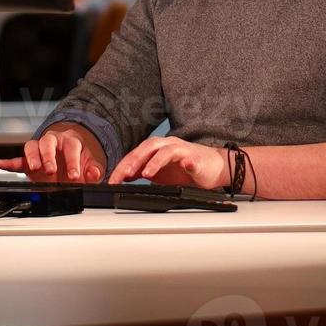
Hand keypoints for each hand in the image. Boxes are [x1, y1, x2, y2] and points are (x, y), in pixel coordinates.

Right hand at [0, 124, 105, 182]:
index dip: (73, 161)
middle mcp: (53, 142)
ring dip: (32, 157)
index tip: (74, 175)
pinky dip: (9, 162)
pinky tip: (1, 164)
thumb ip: (94, 170)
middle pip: (48, 142)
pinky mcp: (29, 161)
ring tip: (34, 168)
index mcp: (70, 141)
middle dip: (49, 156)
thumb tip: (95, 172)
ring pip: (32, 146)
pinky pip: (17, 159)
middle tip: (51, 170)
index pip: (71, 147)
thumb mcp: (90, 165)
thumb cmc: (78, 160)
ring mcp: (39, 150)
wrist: (68, 159)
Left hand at [106, 137, 230, 189]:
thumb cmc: (186, 169)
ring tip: (147, 173)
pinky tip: (184, 166)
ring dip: (155, 161)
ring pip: (166, 151)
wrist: (213, 167)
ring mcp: (182, 150)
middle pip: (147, 148)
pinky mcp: (196, 158)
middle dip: (134, 161)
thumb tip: (122, 175)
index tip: (112, 180)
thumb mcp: (159, 172)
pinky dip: (186, 162)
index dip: (122, 167)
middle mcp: (168, 146)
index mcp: (156, 149)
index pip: (135, 154)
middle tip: (124, 175)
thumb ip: (142, 171)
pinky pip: (190, 159)